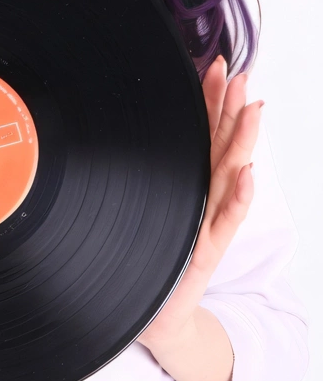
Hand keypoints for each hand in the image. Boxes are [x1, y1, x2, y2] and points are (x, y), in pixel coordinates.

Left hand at [136, 56, 262, 350]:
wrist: (158, 315)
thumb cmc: (151, 256)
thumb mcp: (148, 206)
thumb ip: (151, 170)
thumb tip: (129, 125)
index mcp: (191, 183)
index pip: (204, 132)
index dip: (211, 99)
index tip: (215, 65)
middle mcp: (205, 199)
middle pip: (221, 146)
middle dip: (232, 109)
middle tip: (240, 74)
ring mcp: (209, 225)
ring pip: (229, 175)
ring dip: (242, 141)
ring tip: (252, 109)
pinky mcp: (206, 253)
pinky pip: (226, 221)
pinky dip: (239, 197)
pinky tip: (247, 173)